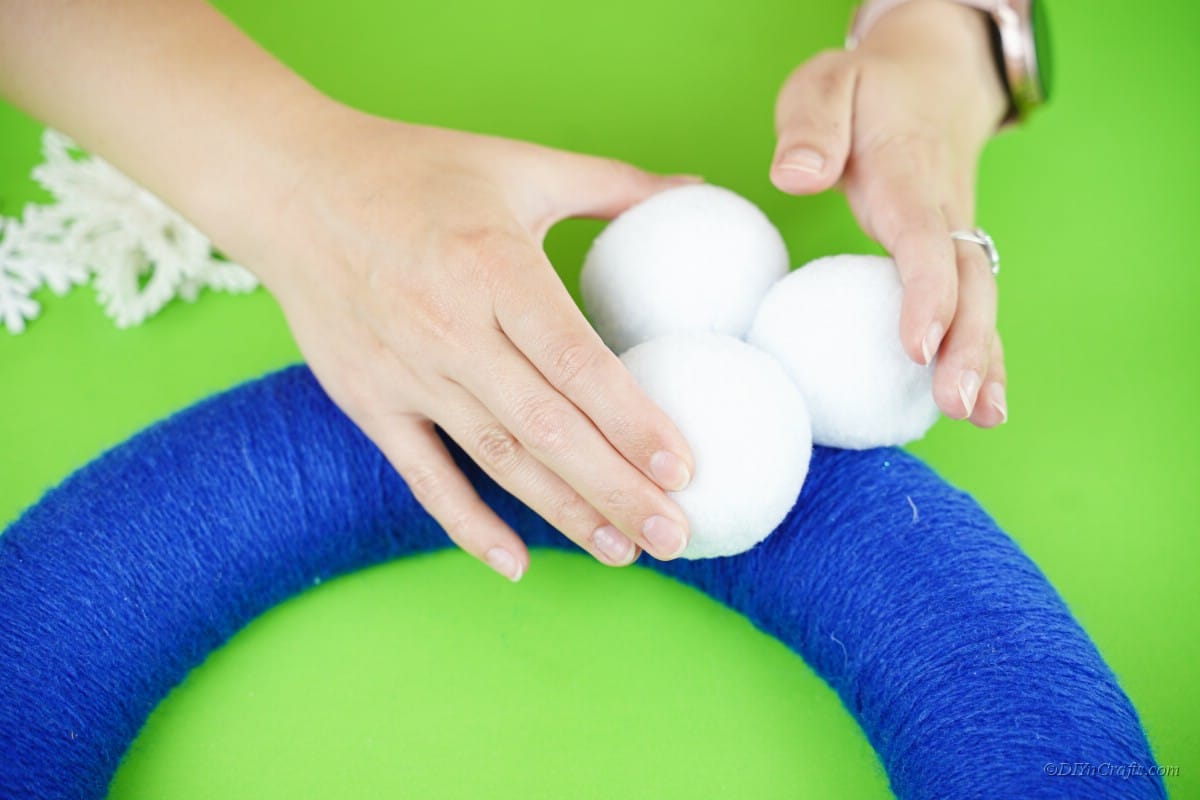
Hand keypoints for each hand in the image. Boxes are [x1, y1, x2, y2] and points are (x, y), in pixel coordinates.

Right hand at [247, 113, 697, 580]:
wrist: (292, 187)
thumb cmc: (416, 172)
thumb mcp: (518, 163)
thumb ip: (614, 183)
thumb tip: (696, 186)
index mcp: (494, 266)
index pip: (574, 360)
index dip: (630, 420)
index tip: (682, 467)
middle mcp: (449, 327)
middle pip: (546, 428)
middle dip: (617, 489)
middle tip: (676, 534)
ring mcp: (405, 373)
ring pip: (497, 460)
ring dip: (564, 512)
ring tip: (624, 550)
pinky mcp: (370, 402)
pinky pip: (423, 476)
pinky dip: (468, 524)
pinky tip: (516, 563)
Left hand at [770, 0, 1009, 425]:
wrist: (932, 80)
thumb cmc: (865, 91)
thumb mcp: (826, 84)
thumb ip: (812, 125)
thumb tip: (793, 178)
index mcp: (911, 177)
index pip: (926, 241)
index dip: (926, 294)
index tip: (916, 345)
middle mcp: (946, 213)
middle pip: (970, 282)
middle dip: (969, 345)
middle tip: (959, 404)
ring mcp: (958, 236)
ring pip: (981, 300)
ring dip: (984, 359)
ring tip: (983, 418)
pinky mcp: (955, 256)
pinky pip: (973, 305)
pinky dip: (982, 354)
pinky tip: (979, 407)